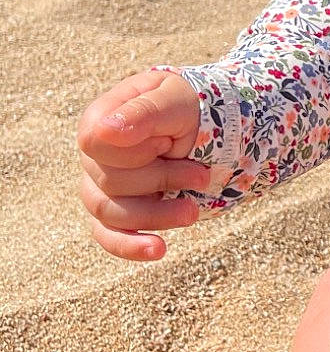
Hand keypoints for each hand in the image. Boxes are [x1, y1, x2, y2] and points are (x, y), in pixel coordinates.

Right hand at [77, 69, 207, 261]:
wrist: (212, 128)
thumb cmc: (190, 107)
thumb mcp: (177, 100)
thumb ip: (143, 113)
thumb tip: (104, 132)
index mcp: (101, 118)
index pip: (95, 143)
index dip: (135, 150)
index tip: (168, 142)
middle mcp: (95, 155)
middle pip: (108, 181)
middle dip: (161, 179)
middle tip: (200, 173)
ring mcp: (102, 186)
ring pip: (109, 213)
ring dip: (156, 214)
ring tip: (192, 211)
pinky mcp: (117, 213)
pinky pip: (108, 236)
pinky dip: (130, 246)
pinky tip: (157, 250)